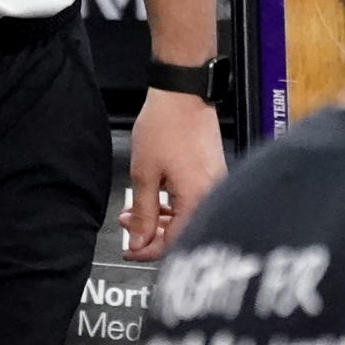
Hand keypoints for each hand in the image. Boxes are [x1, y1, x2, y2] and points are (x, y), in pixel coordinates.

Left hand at [119, 88, 226, 261]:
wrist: (183, 93)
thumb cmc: (167, 125)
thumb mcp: (144, 173)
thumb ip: (143, 213)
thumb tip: (139, 240)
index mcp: (198, 201)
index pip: (174, 243)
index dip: (148, 251)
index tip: (130, 249)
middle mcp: (213, 197)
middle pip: (184, 233)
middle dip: (152, 234)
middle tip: (129, 230)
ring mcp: (216, 186)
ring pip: (188, 218)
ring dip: (160, 219)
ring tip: (135, 213)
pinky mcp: (213, 175)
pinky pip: (193, 202)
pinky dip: (173, 205)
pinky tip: (155, 200)